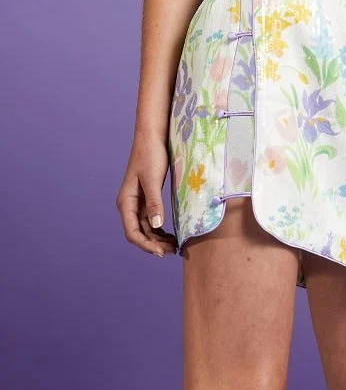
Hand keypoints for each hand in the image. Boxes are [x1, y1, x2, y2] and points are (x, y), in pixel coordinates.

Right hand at [116, 137, 177, 256]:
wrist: (152, 137)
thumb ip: (154, 203)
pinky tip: (172, 233)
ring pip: (146, 227)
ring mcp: (138, 202)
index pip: (132, 232)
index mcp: (126, 202)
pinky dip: (160, 228)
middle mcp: (129, 205)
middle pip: (139, 233)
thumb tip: (156, 226)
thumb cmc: (151, 155)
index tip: (161, 252)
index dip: (146, 245)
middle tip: (174, 250)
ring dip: (158, 238)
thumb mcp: (153, 179)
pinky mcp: (147, 197)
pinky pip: (152, 219)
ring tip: (175, 245)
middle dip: (154, 244)